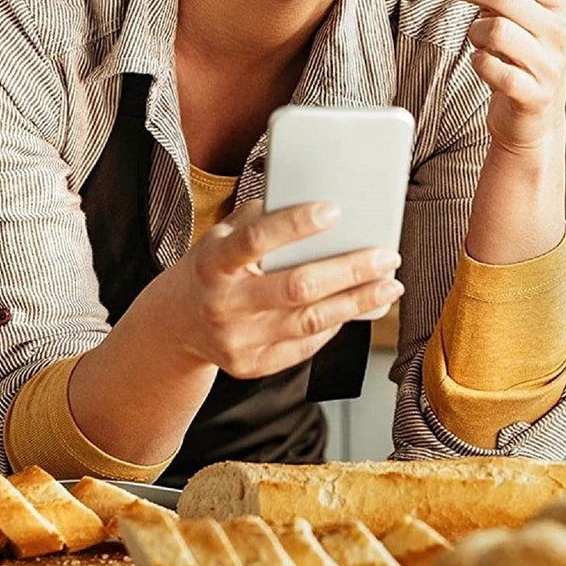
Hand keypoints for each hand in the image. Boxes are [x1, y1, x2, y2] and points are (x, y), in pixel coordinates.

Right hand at [158, 200, 402, 378]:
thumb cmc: (214, 266)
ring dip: (357, 302)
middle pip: (296, 288)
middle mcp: (222, 304)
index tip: (335, 210)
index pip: (256, 240)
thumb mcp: (224, 234)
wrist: (176, 323)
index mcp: (212, 262)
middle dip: (349, 270)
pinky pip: (304, 345)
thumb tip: (321, 198)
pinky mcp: (251, 366)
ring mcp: (236, 340)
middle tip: (387, 255)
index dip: (295, 224)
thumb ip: (265, 217)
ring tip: (390, 284)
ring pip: (310, 322)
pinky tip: (358, 306)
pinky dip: (336, 324)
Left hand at [413, 0, 565, 154]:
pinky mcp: (533, 94)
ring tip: (476, 39)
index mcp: (557, 3)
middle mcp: (557, 30)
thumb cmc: (519, 58)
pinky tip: (481, 64)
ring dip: (473, 31)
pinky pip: (492, 68)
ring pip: (496, 29)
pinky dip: (478, 63)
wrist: (534, 119)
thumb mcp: (519, 19)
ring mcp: (547, 63)